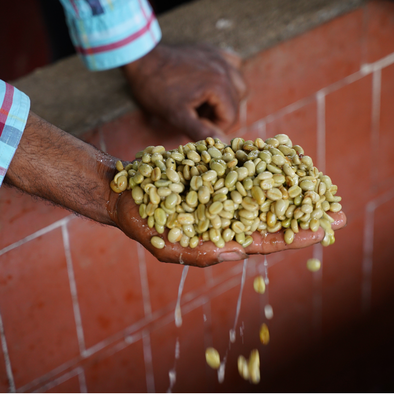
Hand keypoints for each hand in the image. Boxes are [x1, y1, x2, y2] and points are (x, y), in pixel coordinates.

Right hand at [110, 190, 346, 266]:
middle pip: (273, 220)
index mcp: (220, 240)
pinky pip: (247, 172)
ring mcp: (225, 196)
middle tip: (339, 212)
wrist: (125, 191)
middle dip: (305, 216)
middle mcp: (228, 219)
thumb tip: (237, 254)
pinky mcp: (218, 176)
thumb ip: (200, 252)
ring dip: (293, 191)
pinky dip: (268, 168)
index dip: (294, 237)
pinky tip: (288, 162)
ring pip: (264, 195)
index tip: (324, 231)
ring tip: (322, 186)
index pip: (264, 242)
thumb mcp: (168, 245)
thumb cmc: (142, 222)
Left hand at [122, 43, 246, 140]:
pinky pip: (233, 66)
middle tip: (199, 118)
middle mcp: (225, 69)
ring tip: (206, 105)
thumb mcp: (177, 116)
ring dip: (227, 99)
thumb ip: (201, 131)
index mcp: (219, 85)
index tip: (197, 127)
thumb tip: (223, 144)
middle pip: (237, 102)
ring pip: (239, 85)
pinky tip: (212, 86)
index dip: (216, 128)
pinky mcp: (212, 52)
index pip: (231, 117)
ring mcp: (220, 58)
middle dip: (220, 115)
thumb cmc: (156, 90)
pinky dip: (227, 79)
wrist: (141, 59)